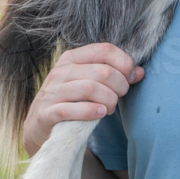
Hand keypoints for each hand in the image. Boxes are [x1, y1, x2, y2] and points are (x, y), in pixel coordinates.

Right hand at [22, 43, 143, 157]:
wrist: (39, 129)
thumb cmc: (71, 102)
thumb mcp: (90, 83)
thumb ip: (114, 75)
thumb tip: (140, 72)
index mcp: (72, 58)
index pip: (105, 50)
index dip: (124, 63)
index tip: (131, 77)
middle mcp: (60, 71)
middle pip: (102, 71)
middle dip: (120, 85)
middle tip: (120, 96)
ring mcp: (52, 92)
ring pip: (91, 88)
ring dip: (109, 100)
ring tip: (110, 108)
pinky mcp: (46, 113)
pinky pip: (72, 109)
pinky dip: (91, 111)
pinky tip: (100, 114)